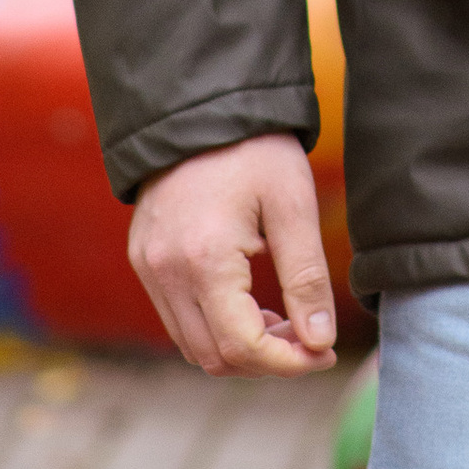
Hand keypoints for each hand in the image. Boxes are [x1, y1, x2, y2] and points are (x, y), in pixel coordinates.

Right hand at [128, 134, 339, 378]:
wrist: (201, 104)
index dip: (289, 363)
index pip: (243, 347)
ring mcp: (148, 268)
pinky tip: (251, 304)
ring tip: (284, 321)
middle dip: (266, 361)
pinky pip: (176, 319)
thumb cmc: (255, 149)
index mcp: (204, 260)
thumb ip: (307, 279)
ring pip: (191, 346)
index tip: (325, 353)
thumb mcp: (293, 205)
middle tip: (310, 339)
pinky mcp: (143, 260)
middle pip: (213, 357)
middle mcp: (165, 272)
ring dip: (239, 348)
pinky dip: (214, 328)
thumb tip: (320, 343)